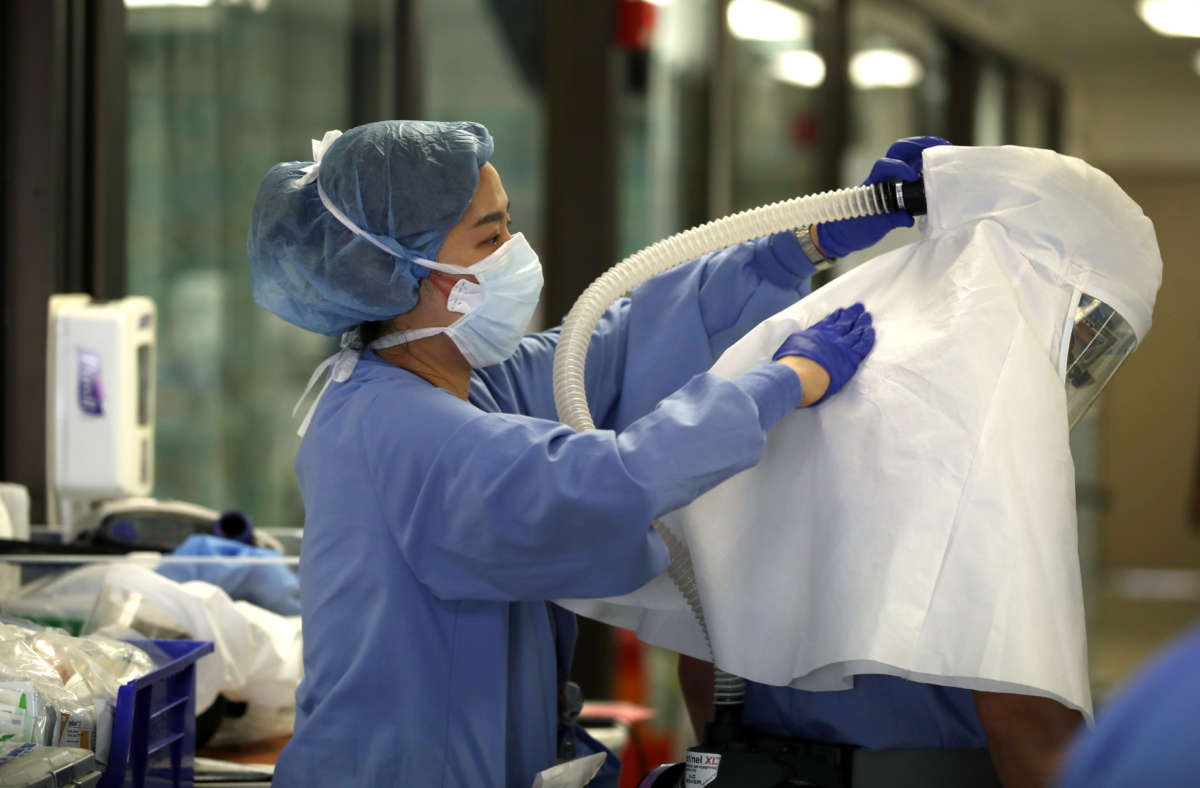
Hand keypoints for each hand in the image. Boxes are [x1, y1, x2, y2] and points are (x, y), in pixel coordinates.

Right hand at [772, 303, 874, 405]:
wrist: (801, 373)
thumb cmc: (791, 363)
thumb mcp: (792, 344)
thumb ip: (801, 341)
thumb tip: (803, 340)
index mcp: (816, 333)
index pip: (829, 322)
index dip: (837, 316)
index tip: (842, 310)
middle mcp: (830, 337)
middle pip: (844, 323)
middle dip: (852, 314)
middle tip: (859, 307)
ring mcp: (842, 346)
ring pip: (855, 331)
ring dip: (862, 322)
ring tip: (867, 316)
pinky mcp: (850, 359)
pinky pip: (862, 346)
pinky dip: (867, 337)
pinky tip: (870, 331)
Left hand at [815, 136, 948, 257]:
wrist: (844, 234)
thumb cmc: (854, 228)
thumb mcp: (873, 227)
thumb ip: (891, 220)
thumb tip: (908, 218)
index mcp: (873, 183)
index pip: (884, 165)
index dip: (898, 166)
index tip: (911, 176)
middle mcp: (882, 176)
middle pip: (898, 149)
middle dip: (919, 144)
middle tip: (941, 145)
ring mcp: (890, 178)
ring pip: (906, 154)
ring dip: (924, 148)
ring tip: (945, 149)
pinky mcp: (897, 184)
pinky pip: (912, 166)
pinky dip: (926, 161)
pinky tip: (940, 164)